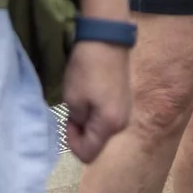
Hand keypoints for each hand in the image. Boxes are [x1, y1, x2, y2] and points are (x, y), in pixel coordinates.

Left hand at [62, 39, 130, 163]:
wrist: (106, 38)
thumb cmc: (87, 69)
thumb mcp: (73, 98)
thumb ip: (76, 122)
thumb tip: (81, 125)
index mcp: (110, 125)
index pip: (88, 153)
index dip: (72, 142)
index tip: (66, 121)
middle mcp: (123, 122)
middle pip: (96, 142)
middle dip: (80, 132)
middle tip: (71, 110)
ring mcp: (126, 109)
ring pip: (101, 129)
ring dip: (88, 121)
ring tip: (81, 99)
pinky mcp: (125, 98)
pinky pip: (108, 116)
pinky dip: (96, 112)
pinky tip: (91, 93)